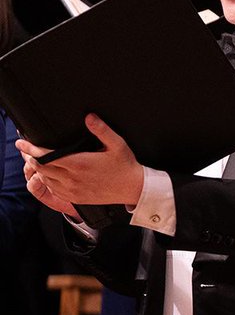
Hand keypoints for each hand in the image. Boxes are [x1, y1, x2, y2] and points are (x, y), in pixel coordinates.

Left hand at [16, 114, 143, 211]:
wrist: (133, 189)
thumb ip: (101, 130)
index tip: (22, 143)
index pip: (46, 156)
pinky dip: (46, 180)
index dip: (31, 149)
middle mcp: (73, 178)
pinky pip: (53, 190)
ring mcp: (72, 190)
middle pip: (41, 168)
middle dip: (30, 157)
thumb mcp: (117, 144)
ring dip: (38, 169)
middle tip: (26, 150)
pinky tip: (49, 174)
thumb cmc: (125, 166)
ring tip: (36, 160)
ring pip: (45, 179)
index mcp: (80, 163)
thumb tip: (89, 117)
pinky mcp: (75, 198)